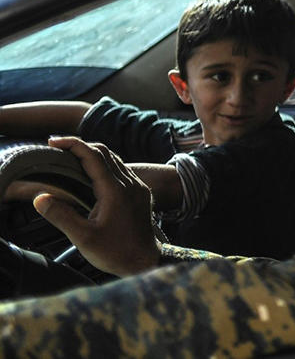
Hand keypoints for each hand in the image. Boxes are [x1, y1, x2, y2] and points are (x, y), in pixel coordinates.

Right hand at [33, 136, 161, 276]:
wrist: (145, 262)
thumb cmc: (115, 252)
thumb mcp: (83, 238)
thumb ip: (61, 216)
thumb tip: (40, 198)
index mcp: (115, 190)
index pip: (93, 156)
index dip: (73, 144)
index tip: (53, 141)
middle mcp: (130, 183)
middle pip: (105, 153)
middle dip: (81, 146)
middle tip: (58, 147)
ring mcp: (138, 187)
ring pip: (115, 160)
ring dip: (93, 154)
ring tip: (71, 157)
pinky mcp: (141, 193)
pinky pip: (122, 170)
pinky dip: (105, 165)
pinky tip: (92, 173)